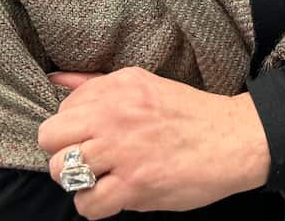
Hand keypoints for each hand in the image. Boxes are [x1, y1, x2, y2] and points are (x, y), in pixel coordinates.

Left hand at [39, 67, 270, 218]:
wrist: (234, 139)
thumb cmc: (190, 114)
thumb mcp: (142, 84)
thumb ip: (97, 84)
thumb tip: (56, 79)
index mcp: (118, 86)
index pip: (63, 108)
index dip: (74, 128)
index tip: (95, 137)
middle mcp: (115, 113)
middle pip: (50, 138)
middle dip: (63, 153)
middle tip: (89, 160)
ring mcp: (122, 150)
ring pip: (61, 171)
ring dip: (78, 181)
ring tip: (101, 179)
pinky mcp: (134, 184)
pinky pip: (86, 203)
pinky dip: (95, 206)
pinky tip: (114, 196)